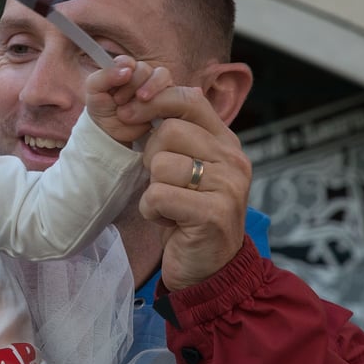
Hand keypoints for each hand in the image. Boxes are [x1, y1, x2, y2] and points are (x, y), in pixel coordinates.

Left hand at [85, 55, 171, 144]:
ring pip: (161, 75)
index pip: (127, 61)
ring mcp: (154, 86)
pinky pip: (171, 89)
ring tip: (140, 100)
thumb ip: (104, 76)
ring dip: (150, 87)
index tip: (123, 77)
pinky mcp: (166, 96)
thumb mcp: (93, 91)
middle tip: (119, 100)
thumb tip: (127, 69)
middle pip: (144, 68)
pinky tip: (151, 106)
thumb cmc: (102, 110)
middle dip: (133, 83)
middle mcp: (138, 75)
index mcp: (121, 70)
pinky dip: (161, 96)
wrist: (113, 133)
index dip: (125, 67)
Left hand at [126, 86, 250, 289]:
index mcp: (225, 142)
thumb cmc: (188, 213)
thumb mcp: (186, 167)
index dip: (154, 100)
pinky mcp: (214, 214)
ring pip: (161, 164)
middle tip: (162, 182)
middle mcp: (233, 159)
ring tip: (169, 205)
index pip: (190, 98)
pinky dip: (153, 210)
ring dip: (152, 188)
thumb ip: (176, 136)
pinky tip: (169, 221)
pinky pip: (159, 195)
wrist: (209, 268)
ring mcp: (228, 186)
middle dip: (150, 158)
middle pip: (169, 131)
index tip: (129, 113)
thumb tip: (145, 95)